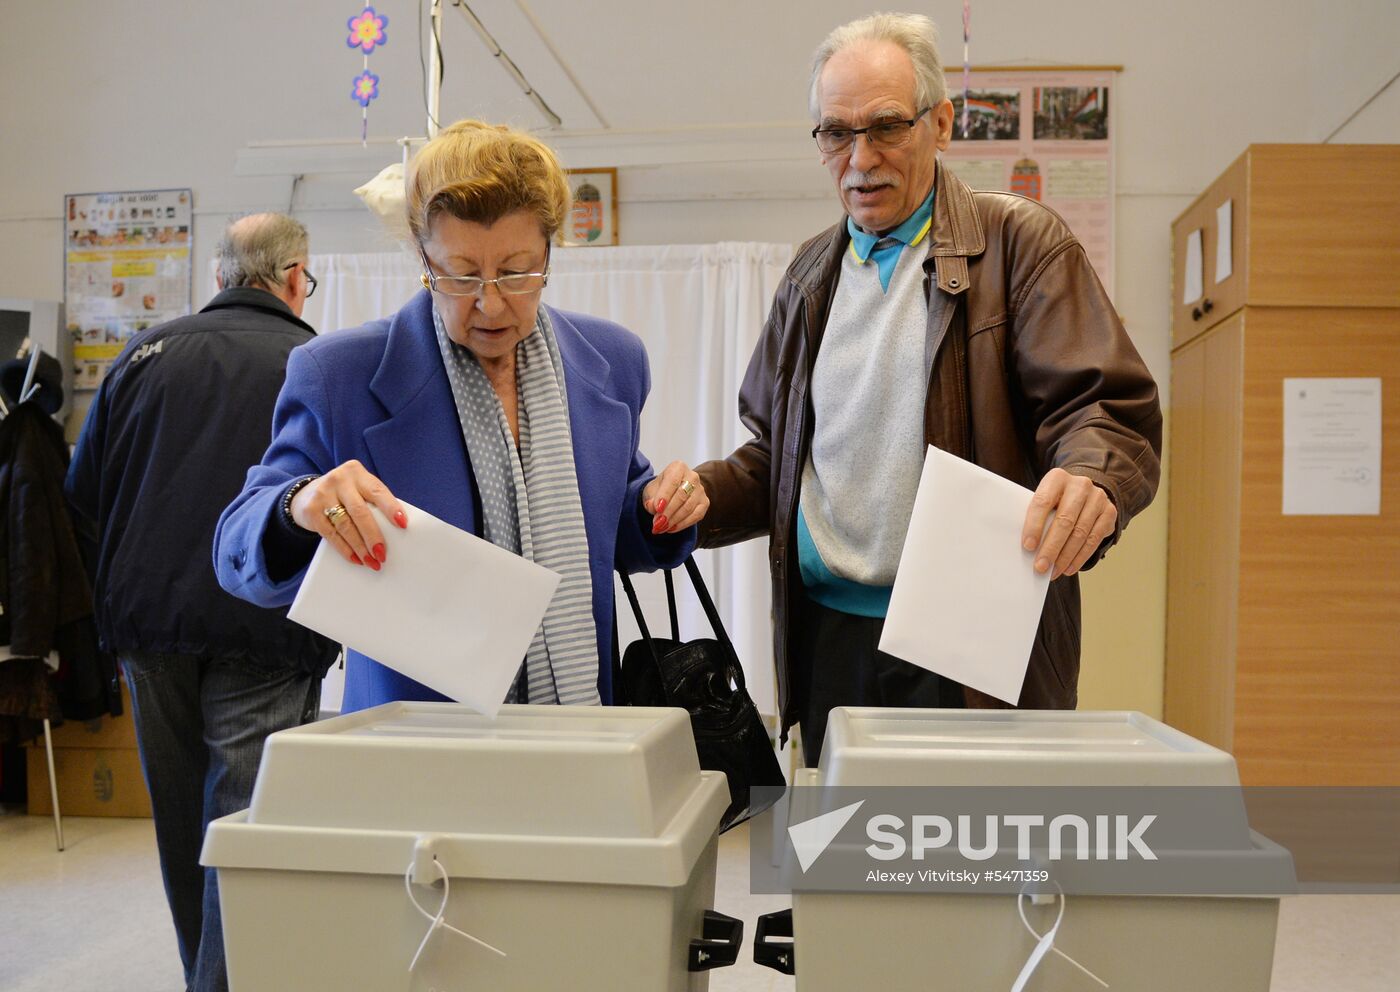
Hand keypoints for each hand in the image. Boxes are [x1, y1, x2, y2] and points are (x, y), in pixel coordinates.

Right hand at [291, 460, 407, 569]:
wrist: (306, 493)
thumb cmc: (344, 494)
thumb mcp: (358, 489)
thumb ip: (373, 502)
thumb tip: (395, 530)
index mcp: (356, 472)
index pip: (377, 491)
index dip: (391, 508)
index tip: (403, 524)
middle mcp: (339, 480)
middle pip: (360, 512)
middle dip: (373, 536)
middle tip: (382, 554)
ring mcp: (322, 494)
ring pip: (346, 526)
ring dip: (360, 547)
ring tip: (371, 561)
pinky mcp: (311, 511)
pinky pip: (331, 534)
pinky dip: (345, 549)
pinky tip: (355, 558)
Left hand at [641, 461, 708, 534]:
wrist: (669, 494)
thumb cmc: (659, 490)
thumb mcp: (650, 492)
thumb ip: (651, 498)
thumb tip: (653, 507)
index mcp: (678, 467)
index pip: (672, 481)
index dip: (664, 495)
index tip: (657, 509)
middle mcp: (692, 476)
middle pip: (681, 496)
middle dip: (668, 511)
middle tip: (657, 523)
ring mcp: (701, 490)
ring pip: (688, 507)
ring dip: (674, 520)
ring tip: (661, 527)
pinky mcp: (705, 503)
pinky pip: (695, 516)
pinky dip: (682, 524)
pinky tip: (671, 528)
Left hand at [1021, 468, 1116, 578]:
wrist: (1083, 492)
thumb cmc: (1055, 501)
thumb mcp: (1044, 501)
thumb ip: (1037, 517)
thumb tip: (1028, 549)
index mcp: (1057, 478)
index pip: (1043, 502)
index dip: (1034, 525)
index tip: (1028, 547)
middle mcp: (1080, 485)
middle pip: (1064, 520)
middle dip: (1051, 547)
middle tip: (1040, 567)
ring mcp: (1097, 497)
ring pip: (1080, 533)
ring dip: (1065, 557)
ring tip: (1053, 572)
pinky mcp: (1109, 512)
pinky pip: (1094, 539)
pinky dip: (1080, 557)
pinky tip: (1069, 568)